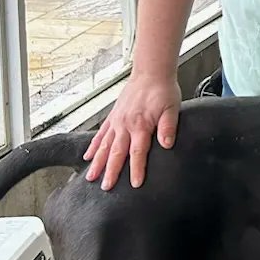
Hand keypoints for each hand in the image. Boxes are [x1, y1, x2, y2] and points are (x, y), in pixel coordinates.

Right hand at [83, 73, 181, 189]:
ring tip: (91, 177)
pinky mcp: (113, 116)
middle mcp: (125, 125)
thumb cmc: (163, 91)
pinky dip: (93, 146)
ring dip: (97, 162)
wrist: (151, 72)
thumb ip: (168, 127)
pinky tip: (87, 157)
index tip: (134, 184)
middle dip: (110, 172)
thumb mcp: (172, 108)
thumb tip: (167, 144)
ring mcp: (116, 121)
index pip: (138, 153)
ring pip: (104, 146)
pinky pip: (101, 134)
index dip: (136, 169)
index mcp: (140, 125)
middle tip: (105, 187)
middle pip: (116, 153)